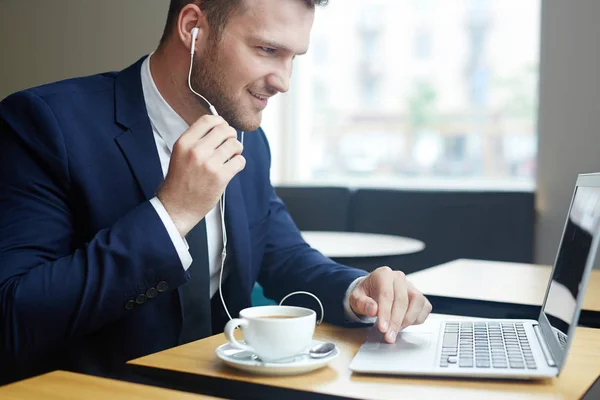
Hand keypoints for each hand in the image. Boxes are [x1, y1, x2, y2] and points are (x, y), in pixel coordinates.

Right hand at [157, 115, 244, 236]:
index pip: (208, 120)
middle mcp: (196, 151)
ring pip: (235, 144)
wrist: (177, 206)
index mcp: (184, 143)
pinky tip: (232, 167)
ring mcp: (209, 164)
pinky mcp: (220, 177)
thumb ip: (196, 139)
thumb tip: (219, 125)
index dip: (220, 122)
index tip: (223, 128)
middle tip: (230, 143)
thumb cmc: (180, 180)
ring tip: (232, 156)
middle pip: (224, 129)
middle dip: (231, 135)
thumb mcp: (180, 154)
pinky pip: (240, 161)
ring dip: (237, 149)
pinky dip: (239, 163)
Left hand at [349, 266, 431, 342]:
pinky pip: (425, 308)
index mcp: (383, 274)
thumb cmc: (365, 294)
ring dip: (408, 319)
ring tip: (396, 330)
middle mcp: (399, 278)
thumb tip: (373, 310)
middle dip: (396, 321)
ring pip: (418, 302)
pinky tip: (405, 324)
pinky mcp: (418, 296)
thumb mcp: (356, 298)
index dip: (385, 313)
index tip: (382, 328)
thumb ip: (362, 304)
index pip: (387, 295)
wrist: (371, 291)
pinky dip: (417, 318)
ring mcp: (411, 286)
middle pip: (402, 300)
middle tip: (389, 336)